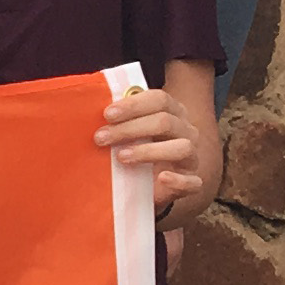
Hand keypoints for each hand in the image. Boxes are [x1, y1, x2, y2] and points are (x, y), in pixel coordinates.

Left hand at [95, 86, 217, 230]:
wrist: (148, 184)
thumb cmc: (134, 149)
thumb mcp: (127, 132)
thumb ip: (118, 118)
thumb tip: (92, 106)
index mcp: (172, 112)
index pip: (160, 99)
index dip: (133, 105)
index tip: (107, 114)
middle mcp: (186, 131)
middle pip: (165, 122)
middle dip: (130, 129)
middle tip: (101, 137)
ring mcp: (192, 157)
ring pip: (182, 148)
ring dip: (149, 151)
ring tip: (121, 157)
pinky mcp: (192, 183)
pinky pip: (193, 182)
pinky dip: (178, 179)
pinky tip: (161, 177)